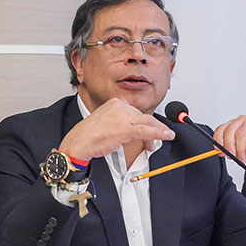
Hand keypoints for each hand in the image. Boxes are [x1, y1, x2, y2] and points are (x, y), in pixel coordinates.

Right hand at [58, 98, 174, 159]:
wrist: (78, 142)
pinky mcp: (124, 129)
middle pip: (144, 117)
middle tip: (153, 142)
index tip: (151, 131)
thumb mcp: (108, 122)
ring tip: (167, 137)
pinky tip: (166, 136)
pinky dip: (158, 133)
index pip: (137, 112)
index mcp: (116, 103)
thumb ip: (122, 122)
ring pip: (147, 123)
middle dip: (153, 129)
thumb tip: (137, 129)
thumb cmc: (90, 135)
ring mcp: (122, 117)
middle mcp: (120, 107)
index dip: (147, 123)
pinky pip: (145, 131)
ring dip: (159, 131)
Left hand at [212, 115, 245, 167]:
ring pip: (241, 133)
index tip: (218, 150)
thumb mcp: (238, 154)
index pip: (221, 129)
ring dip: (241, 149)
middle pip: (230, 131)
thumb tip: (220, 151)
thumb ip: (229, 151)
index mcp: (232, 126)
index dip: (218, 140)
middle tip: (232, 157)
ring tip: (244, 159)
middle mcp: (241, 121)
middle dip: (229, 146)